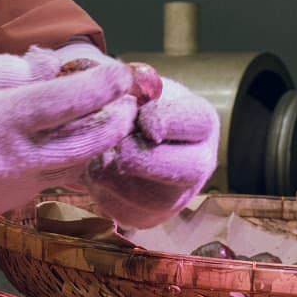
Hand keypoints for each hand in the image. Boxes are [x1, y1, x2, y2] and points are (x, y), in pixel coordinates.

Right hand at [0, 48, 136, 216]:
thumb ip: (8, 70)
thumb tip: (54, 67)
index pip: (61, 103)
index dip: (97, 87)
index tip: (119, 71)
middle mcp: (9, 161)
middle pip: (83, 145)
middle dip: (114, 121)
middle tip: (128, 99)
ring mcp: (11, 188)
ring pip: (72, 167)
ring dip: (95, 142)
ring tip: (107, 116)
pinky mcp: (8, 203)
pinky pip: (47, 178)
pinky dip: (63, 157)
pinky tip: (64, 137)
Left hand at [83, 75, 218, 228]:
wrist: (114, 134)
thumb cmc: (127, 103)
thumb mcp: (130, 83)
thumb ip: (123, 81)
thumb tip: (111, 82)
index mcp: (198, 119)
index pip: (195, 121)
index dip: (167, 121)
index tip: (141, 119)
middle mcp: (199, 159)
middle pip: (189, 169)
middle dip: (146, 159)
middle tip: (117, 149)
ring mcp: (179, 193)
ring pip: (155, 198)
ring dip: (118, 177)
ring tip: (100, 155)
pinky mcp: (151, 215)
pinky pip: (130, 212)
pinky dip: (105, 193)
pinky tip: (97, 171)